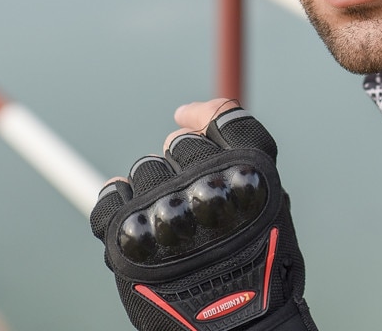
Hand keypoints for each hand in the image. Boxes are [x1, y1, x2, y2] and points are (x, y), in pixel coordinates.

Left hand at [91, 106, 315, 330]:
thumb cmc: (259, 267)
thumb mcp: (273, 202)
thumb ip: (238, 153)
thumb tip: (183, 118)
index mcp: (248, 173)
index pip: (221, 118)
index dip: (204, 114)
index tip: (187, 117)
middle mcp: (205, 185)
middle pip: (179, 143)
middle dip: (182, 164)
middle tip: (191, 199)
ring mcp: (164, 211)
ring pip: (144, 169)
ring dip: (153, 188)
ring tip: (171, 225)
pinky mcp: (128, 240)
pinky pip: (108, 197)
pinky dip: (116, 203)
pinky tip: (134, 220)